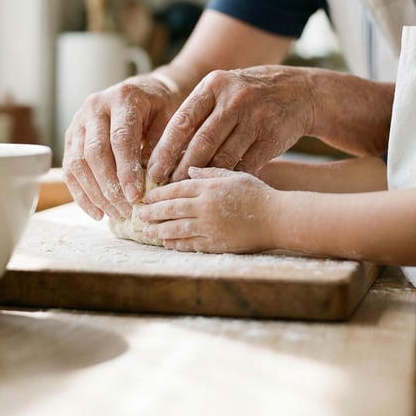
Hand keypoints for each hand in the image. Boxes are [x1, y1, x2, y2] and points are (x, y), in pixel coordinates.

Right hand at [62, 75, 179, 220]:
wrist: (142, 91)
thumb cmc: (159, 109)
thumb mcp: (168, 120)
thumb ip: (160, 146)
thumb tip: (153, 180)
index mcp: (122, 98)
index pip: (120, 138)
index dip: (126, 170)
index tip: (136, 196)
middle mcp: (94, 107)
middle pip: (94, 153)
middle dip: (109, 186)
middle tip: (126, 209)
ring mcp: (78, 122)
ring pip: (78, 163)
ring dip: (95, 194)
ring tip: (115, 214)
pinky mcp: (70, 137)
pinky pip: (70, 170)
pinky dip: (82, 194)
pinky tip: (97, 212)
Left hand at [136, 167, 278, 252]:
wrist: (277, 218)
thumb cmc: (257, 193)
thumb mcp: (234, 175)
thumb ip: (210, 172)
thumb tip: (188, 171)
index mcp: (209, 187)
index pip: (176, 189)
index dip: (158, 193)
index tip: (146, 196)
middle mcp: (206, 207)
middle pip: (171, 209)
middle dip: (152, 212)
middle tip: (138, 214)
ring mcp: (210, 227)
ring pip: (176, 228)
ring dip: (158, 229)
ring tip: (146, 230)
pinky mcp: (216, 244)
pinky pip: (190, 244)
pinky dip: (176, 243)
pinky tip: (166, 241)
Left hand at [147, 66, 313, 184]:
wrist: (298, 91)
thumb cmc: (247, 96)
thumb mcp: (221, 92)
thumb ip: (196, 115)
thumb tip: (165, 153)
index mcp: (214, 86)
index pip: (183, 121)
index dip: (165, 149)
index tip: (153, 171)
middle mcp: (234, 99)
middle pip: (201, 142)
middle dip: (180, 168)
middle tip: (166, 187)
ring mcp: (255, 118)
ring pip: (223, 156)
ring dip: (204, 177)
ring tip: (188, 191)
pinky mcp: (271, 136)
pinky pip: (245, 165)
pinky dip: (229, 179)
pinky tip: (216, 189)